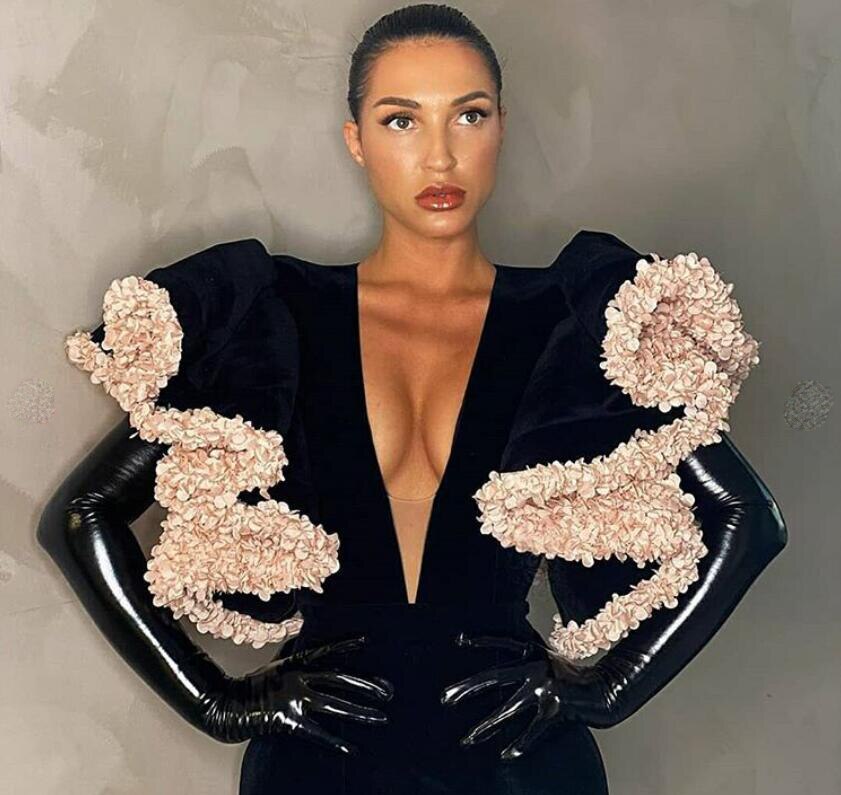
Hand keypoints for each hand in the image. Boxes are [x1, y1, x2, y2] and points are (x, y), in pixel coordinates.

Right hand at [203, 634, 394, 752]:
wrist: (230, 704)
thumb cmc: (257, 684)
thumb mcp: (279, 663)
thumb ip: (298, 654)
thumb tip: (311, 641)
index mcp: (297, 662)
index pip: (327, 651)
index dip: (346, 645)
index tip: (365, 640)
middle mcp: (300, 677)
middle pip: (339, 679)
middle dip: (366, 685)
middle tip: (388, 691)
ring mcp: (296, 699)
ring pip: (335, 706)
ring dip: (360, 712)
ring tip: (381, 717)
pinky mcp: (291, 721)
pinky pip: (318, 733)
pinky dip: (336, 742)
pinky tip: (352, 748)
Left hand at [440, 633, 607, 760]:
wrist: (606, 690)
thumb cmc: (573, 677)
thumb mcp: (547, 659)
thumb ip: (525, 659)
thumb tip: (500, 666)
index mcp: (533, 652)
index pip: (502, 641)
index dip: (481, 640)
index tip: (458, 640)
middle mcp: (536, 668)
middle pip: (495, 676)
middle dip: (468, 688)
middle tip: (446, 697)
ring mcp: (545, 689)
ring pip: (509, 709)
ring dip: (486, 726)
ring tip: (468, 739)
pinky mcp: (555, 711)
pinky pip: (533, 731)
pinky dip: (520, 744)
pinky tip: (505, 755)